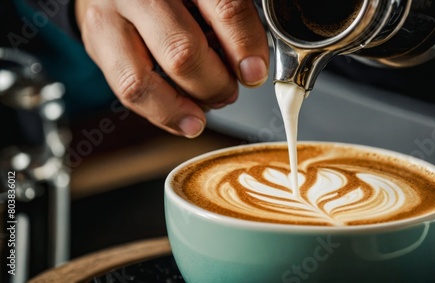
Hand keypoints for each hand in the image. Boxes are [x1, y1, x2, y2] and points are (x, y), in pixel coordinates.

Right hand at [75, 0, 268, 137]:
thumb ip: (227, 18)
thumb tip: (250, 67)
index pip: (224, 8)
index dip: (245, 46)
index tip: (255, 73)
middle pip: (182, 51)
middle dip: (214, 84)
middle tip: (229, 91)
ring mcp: (108, 15)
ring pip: (142, 81)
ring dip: (181, 107)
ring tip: (201, 115)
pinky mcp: (94, 41)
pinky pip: (125, 90)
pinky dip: (160, 112)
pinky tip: (181, 117)